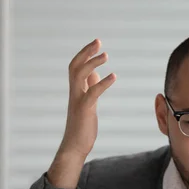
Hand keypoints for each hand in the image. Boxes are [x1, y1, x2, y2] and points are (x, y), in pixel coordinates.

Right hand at [60, 39, 115, 158]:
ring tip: (106, 55)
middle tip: (98, 41)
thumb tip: (96, 74)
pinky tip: (113, 76)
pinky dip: (103, 83)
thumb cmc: (82, 127)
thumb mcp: (88, 104)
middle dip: (86, 52)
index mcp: (75, 91)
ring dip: (92, 63)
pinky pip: (92, 93)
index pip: (75, 67)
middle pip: (75, 66)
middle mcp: (74, 93)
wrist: (75, 147)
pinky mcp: (84, 111)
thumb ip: (89, 88)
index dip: (84, 54)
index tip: (96, 44)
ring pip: (79, 76)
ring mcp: (78, 101)